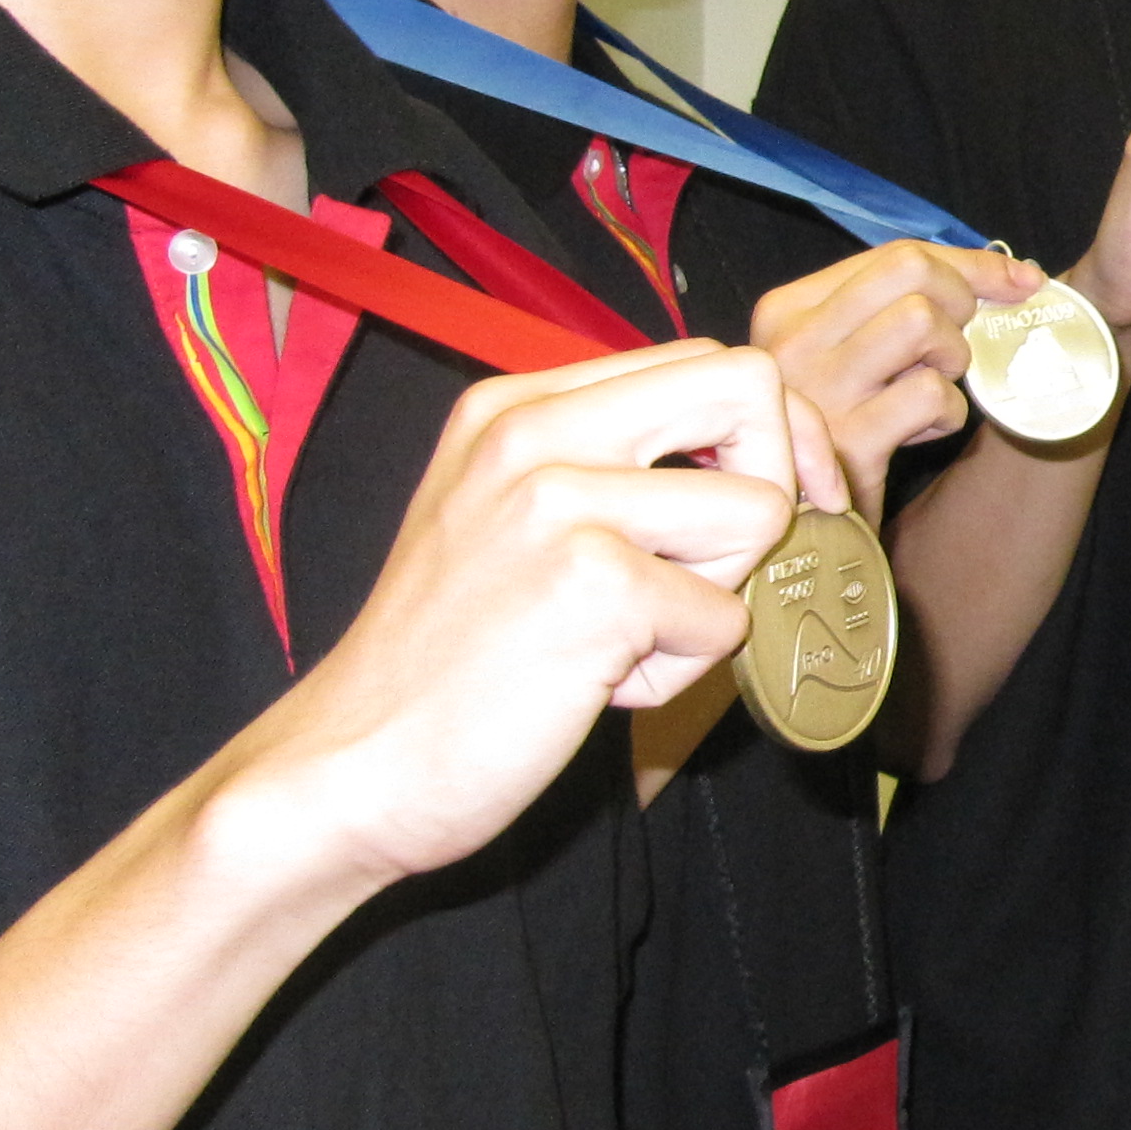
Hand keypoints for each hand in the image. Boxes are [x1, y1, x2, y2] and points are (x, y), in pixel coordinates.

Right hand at [223, 341, 837, 891]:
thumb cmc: (445, 664)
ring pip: (758, 511)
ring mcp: (560, 499)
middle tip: (728, 566)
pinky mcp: (593, 583)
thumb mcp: (507, 521)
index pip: (702, 363)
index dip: (766, 435)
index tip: (776, 503)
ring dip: (716, 596)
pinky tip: (593, 685)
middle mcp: (534, 431)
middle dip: (781, 480)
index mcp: (515, 405)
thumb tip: (759, 458)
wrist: (349, 766)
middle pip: (748, 388)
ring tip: (621, 643)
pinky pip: (725, 618)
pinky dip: (680, 670)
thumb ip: (608, 471)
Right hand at [752, 239, 1038, 511]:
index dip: (969, 264)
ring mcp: (817, 392)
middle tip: (964, 342)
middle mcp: (792, 343)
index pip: (891, 255)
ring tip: (933, 388)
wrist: (804, 528)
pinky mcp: (849, 443)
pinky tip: (924, 431)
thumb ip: (899, 308)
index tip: (1021, 280)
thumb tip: (1013, 272)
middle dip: (963, 298)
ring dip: (952, 357)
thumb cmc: (840, 432)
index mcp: (788, 311)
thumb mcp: (848, 357)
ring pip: (921, 322)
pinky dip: (948, 413)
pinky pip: (930, 394)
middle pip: (909, 271)